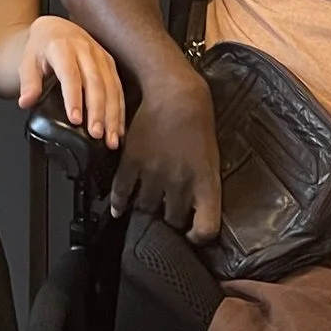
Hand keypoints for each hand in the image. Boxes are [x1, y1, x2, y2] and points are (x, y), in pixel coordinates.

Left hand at [17, 15, 125, 147]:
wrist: (55, 28)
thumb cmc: (41, 47)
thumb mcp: (27, 61)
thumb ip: (28, 82)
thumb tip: (26, 102)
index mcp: (62, 47)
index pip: (70, 74)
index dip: (74, 98)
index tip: (75, 119)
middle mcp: (85, 49)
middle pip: (95, 82)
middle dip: (97, 110)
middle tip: (96, 134)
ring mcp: (100, 55)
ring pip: (111, 86)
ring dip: (112, 114)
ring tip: (110, 138)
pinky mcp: (110, 62)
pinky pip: (118, 87)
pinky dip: (120, 110)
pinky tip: (118, 128)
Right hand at [107, 72, 221, 242]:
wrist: (176, 93)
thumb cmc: (198, 122)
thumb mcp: (212, 158)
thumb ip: (203, 186)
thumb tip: (195, 210)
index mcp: (206, 183)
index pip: (206, 229)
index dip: (199, 237)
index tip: (192, 235)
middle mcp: (180, 183)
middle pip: (172, 219)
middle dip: (170, 216)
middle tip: (166, 210)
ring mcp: (154, 174)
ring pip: (146, 208)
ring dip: (146, 207)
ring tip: (146, 203)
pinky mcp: (133, 162)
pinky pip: (122, 193)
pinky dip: (119, 203)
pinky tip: (118, 208)